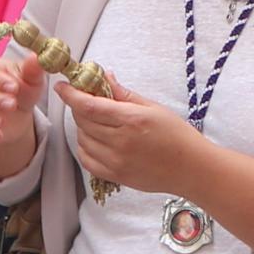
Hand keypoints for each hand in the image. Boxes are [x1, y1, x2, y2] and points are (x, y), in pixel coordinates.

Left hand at [62, 80, 206, 199]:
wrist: (191, 169)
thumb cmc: (177, 135)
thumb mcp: (153, 107)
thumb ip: (124, 94)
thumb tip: (104, 77)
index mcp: (131, 120)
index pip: (89, 105)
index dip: (71, 94)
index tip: (62, 86)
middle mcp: (120, 142)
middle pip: (83, 120)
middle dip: (79, 107)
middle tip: (86, 99)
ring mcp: (116, 161)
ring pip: (82, 139)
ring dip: (83, 127)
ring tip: (97, 121)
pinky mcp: (115, 176)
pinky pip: (87, 159)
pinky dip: (85, 147)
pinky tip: (95, 140)